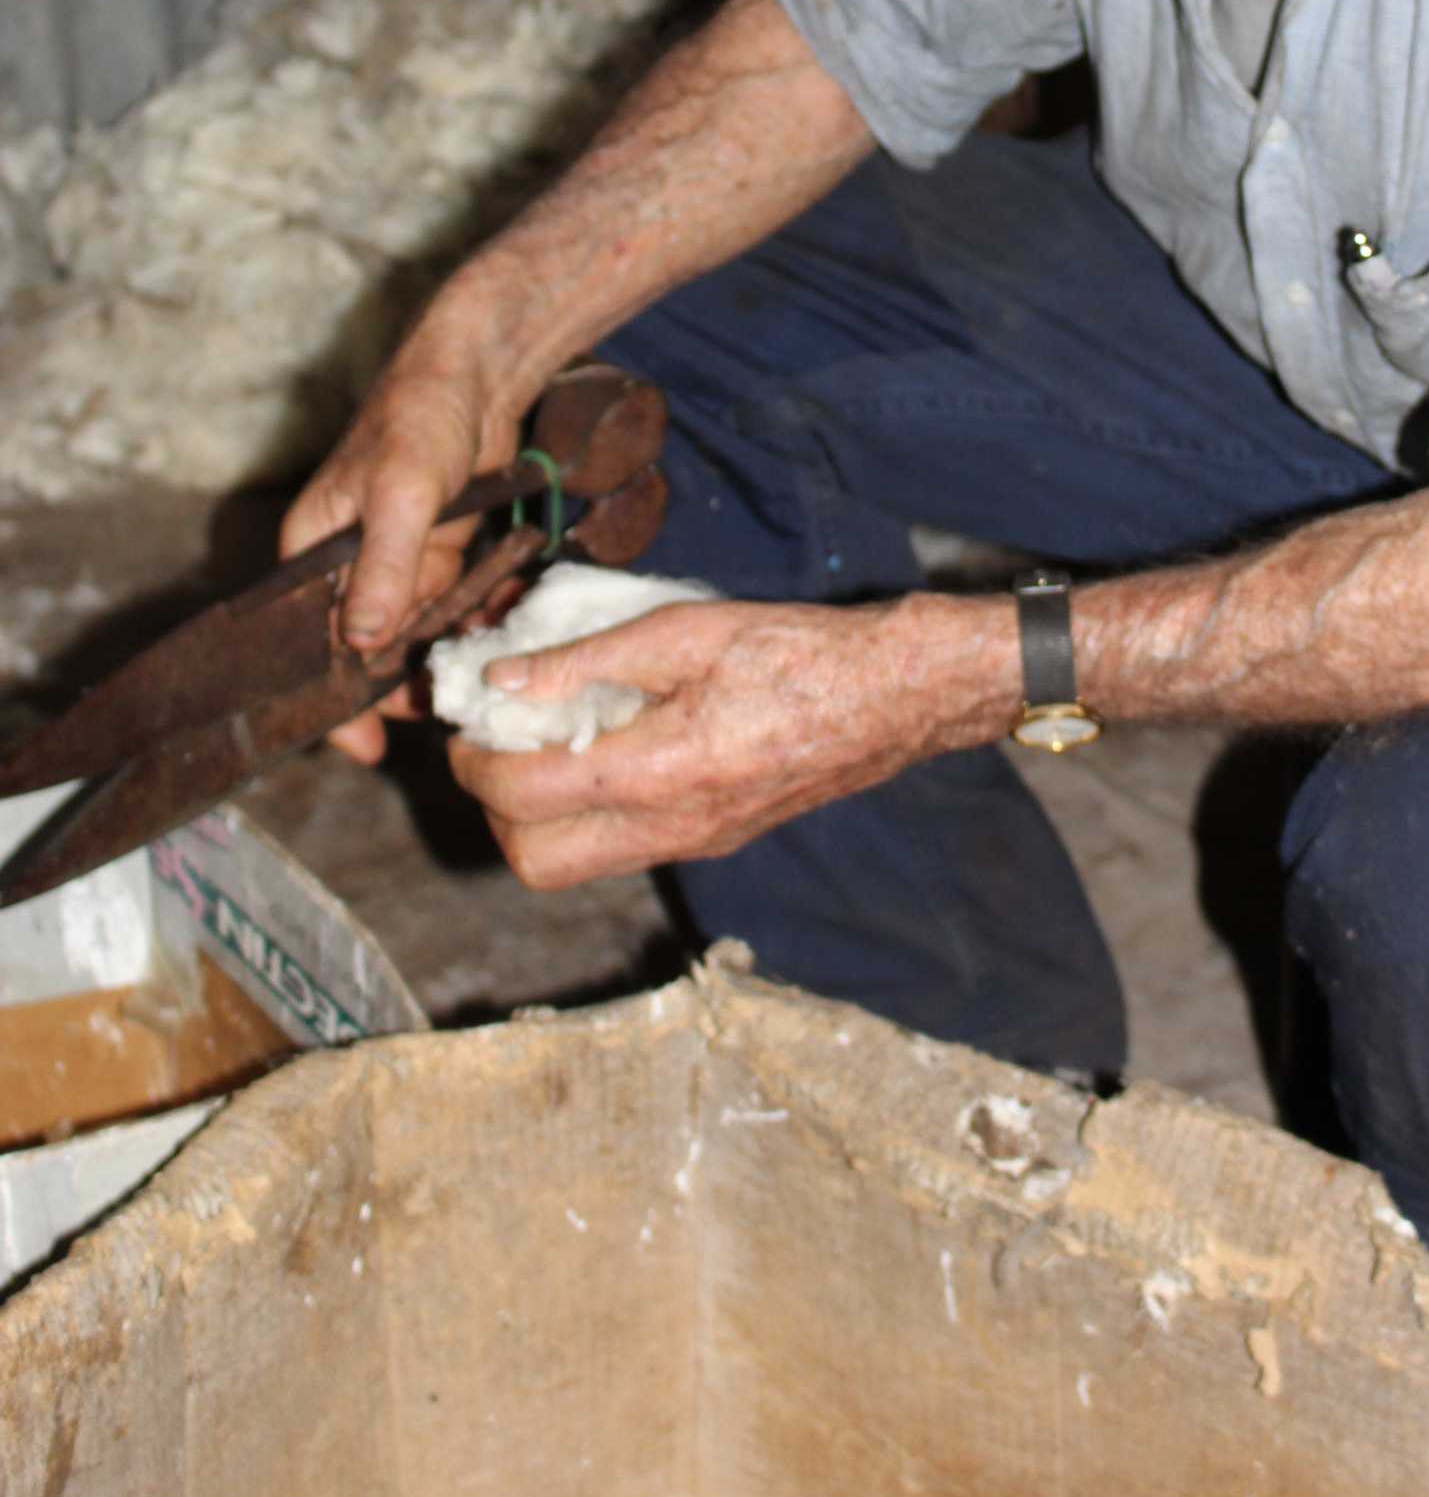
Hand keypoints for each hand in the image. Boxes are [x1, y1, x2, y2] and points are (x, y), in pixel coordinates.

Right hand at [280, 345, 522, 762]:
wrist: (476, 372)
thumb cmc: (420, 418)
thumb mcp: (402, 493)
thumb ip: (386, 566)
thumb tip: (364, 643)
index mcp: (310, 553)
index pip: (309, 644)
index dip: (333, 700)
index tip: (366, 749)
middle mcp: (345, 567)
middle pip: (361, 651)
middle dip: (397, 690)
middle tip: (444, 717)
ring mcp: (394, 563)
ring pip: (411, 635)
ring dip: (441, 658)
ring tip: (482, 685)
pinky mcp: (437, 555)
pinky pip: (449, 606)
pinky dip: (473, 622)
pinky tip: (503, 633)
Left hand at [447, 589, 1008, 887]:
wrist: (891, 696)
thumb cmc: (796, 651)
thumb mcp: (685, 631)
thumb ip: (587, 658)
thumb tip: (503, 680)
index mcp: (658, 771)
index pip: (523, 794)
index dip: (475, 758)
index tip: (468, 721)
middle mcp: (670, 827)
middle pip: (536, 863)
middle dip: (495, 809)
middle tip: (497, 745)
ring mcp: (693, 843)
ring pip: (576, 866)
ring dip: (538, 816)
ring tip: (546, 743)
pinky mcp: (713, 840)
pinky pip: (622, 848)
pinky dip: (586, 813)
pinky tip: (603, 749)